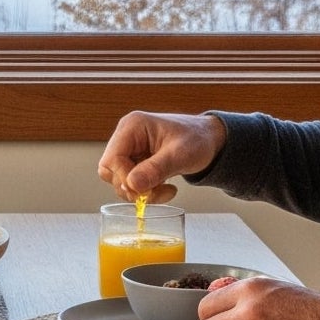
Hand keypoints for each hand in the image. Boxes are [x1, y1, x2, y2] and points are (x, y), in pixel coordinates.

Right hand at [97, 111, 226, 202]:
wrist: (209, 141)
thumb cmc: (198, 139)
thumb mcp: (180, 154)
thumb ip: (156, 169)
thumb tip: (132, 185)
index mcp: (132, 126)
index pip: (112, 159)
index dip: (125, 178)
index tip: (145, 189)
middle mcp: (126, 137)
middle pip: (110, 171)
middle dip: (132, 188)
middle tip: (156, 192)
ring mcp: (130, 150)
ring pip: (119, 180)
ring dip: (141, 192)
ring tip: (165, 190)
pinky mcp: (135, 162)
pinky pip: (130, 183)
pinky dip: (145, 191)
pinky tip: (163, 188)